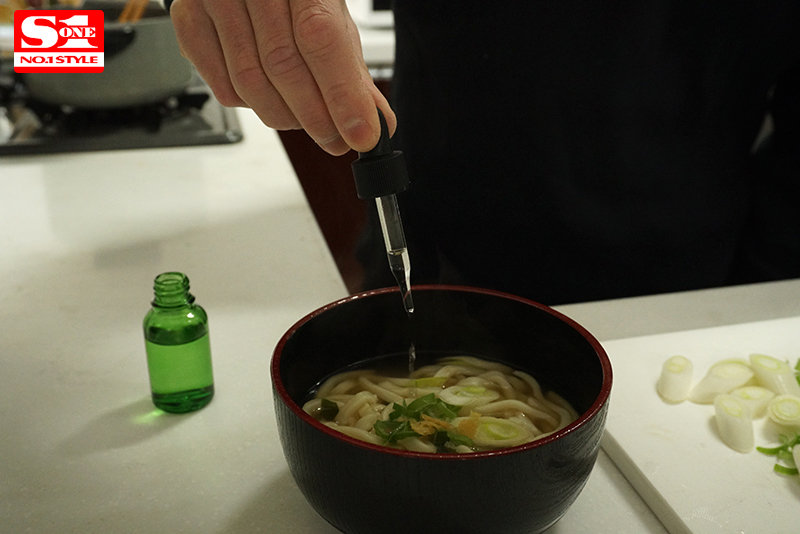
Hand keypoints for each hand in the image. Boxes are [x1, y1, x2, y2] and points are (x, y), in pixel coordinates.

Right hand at [169, 0, 394, 154]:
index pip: (320, 40)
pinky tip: (270, 98)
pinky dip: (252, 106)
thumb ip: (351, 71)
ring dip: (285, 116)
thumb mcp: (331, 19)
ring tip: (307, 119)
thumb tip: (375, 121)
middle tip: (336, 139)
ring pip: (250, 84)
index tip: (360, 134)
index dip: (342, 94)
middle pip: (282, 67)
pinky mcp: (188, 21)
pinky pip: (223, 88)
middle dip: (316, 117)